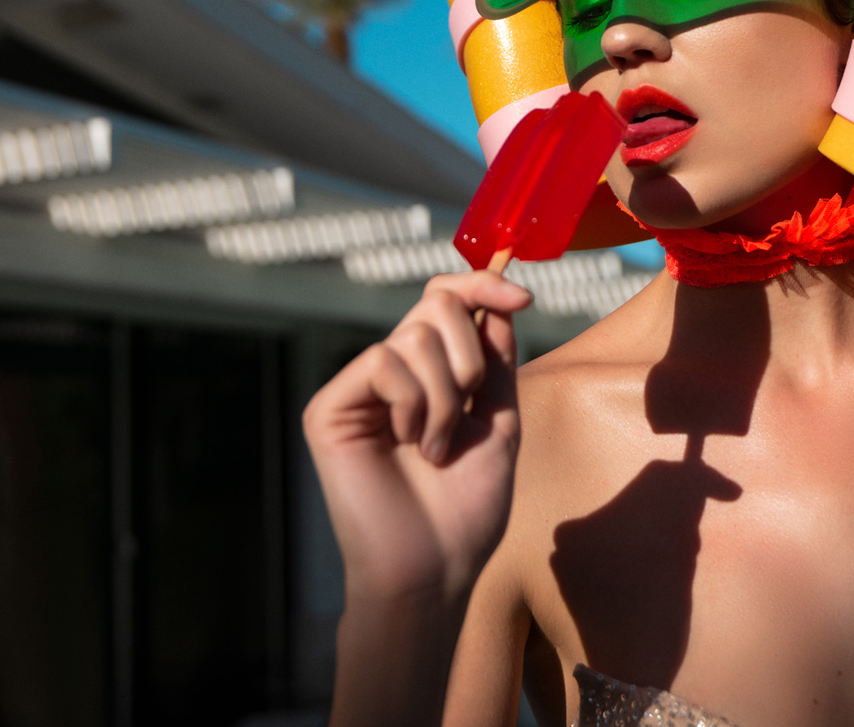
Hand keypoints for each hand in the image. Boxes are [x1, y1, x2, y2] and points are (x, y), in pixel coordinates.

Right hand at [304, 270, 530, 605]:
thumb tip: (498, 298)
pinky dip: (413, 404)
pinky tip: (408, 444)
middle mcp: (390, 373)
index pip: (446, 300)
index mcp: (429, 373)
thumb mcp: (497, 421)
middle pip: (435, 304)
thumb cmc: (466, 508)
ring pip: (414, 335)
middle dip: (470, 354)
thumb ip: (496, 360)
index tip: (524, 295)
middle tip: (468, 409)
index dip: (482, 285)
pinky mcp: (329, 407)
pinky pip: (383, 362)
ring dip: (446, 395)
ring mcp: (357, 388)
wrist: (435, 567)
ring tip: (436, 446)